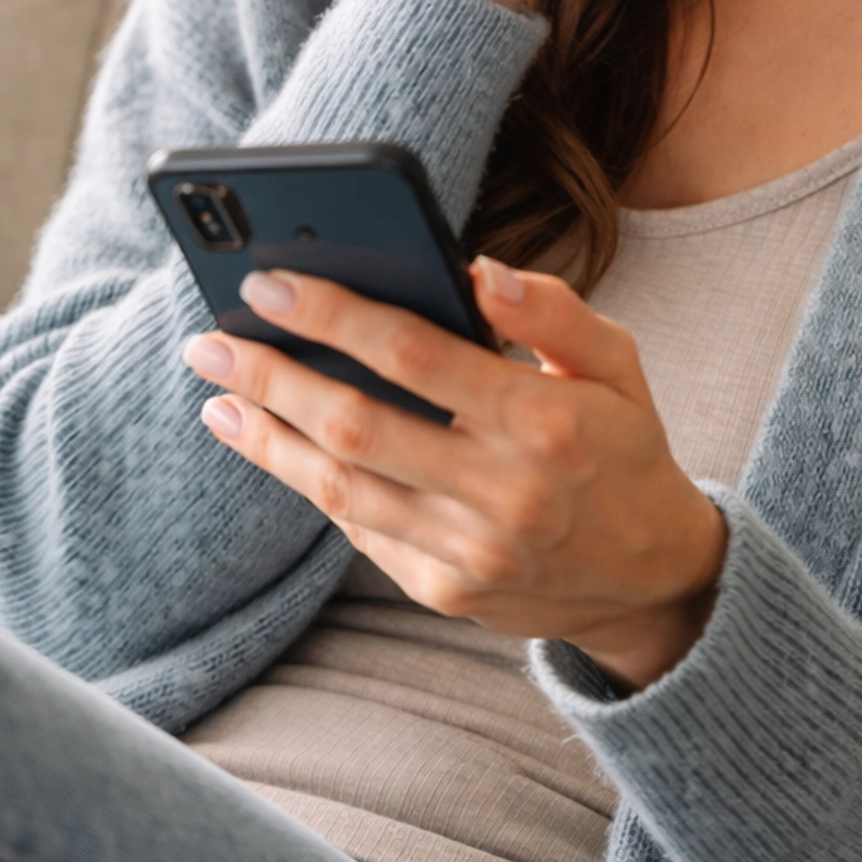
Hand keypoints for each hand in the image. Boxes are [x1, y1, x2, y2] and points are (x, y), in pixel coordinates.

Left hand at [182, 259, 727, 691]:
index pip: (415, 355)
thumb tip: (477, 269)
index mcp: (545, 419)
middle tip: (209, 341)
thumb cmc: (622, 447)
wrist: (652, 580)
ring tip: (219, 396)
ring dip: (267, 438)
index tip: (268, 283)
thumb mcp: (617, 363)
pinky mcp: (445, 592)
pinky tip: (274, 444)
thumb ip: (552, 310)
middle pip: (357, 425)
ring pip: (340, 487)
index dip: (334, 316)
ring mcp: (469, 551)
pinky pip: (360, 530)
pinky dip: (311, 483)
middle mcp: (503, 491)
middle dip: (272, 377)